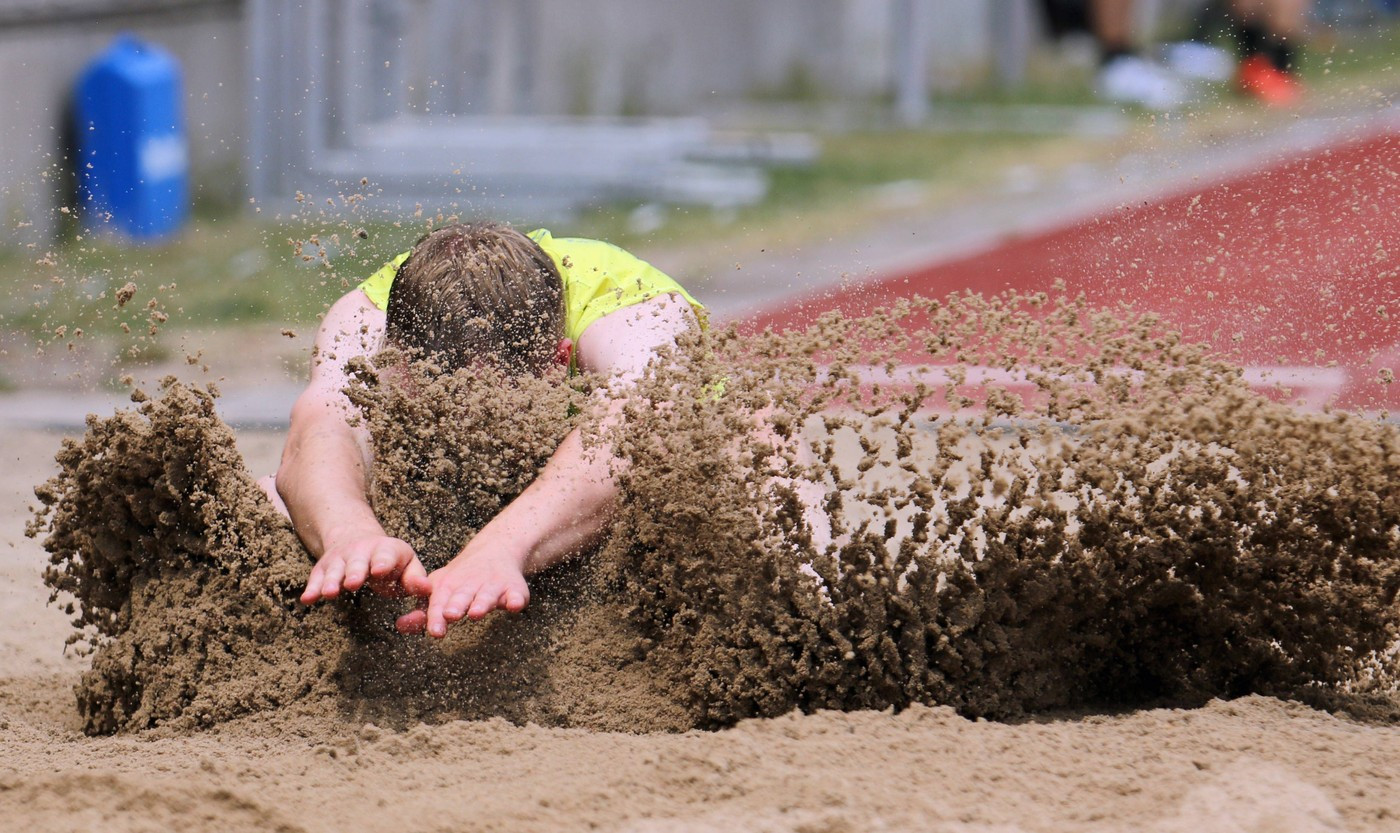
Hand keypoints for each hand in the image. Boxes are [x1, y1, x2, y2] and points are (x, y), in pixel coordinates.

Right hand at [300, 532, 429, 603]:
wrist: (359, 542)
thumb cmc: (391, 563)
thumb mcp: (408, 567)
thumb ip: (416, 580)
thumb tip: (428, 590)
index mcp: (387, 550)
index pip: (385, 555)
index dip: (383, 562)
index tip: (380, 570)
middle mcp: (361, 551)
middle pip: (358, 562)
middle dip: (356, 572)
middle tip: (354, 583)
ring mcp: (340, 559)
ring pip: (335, 570)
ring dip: (332, 581)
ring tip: (330, 593)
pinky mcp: (324, 568)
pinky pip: (316, 578)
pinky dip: (312, 588)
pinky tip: (307, 600)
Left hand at [394, 547, 529, 637]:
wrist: (495, 551)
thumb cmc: (461, 581)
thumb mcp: (439, 592)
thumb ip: (422, 613)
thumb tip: (399, 626)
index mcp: (448, 587)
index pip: (439, 602)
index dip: (436, 616)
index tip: (436, 631)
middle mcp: (469, 585)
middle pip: (462, 596)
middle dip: (456, 605)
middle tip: (451, 614)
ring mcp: (492, 586)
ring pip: (487, 595)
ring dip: (482, 603)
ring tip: (476, 613)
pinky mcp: (513, 588)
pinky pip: (516, 594)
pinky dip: (515, 599)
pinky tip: (514, 605)